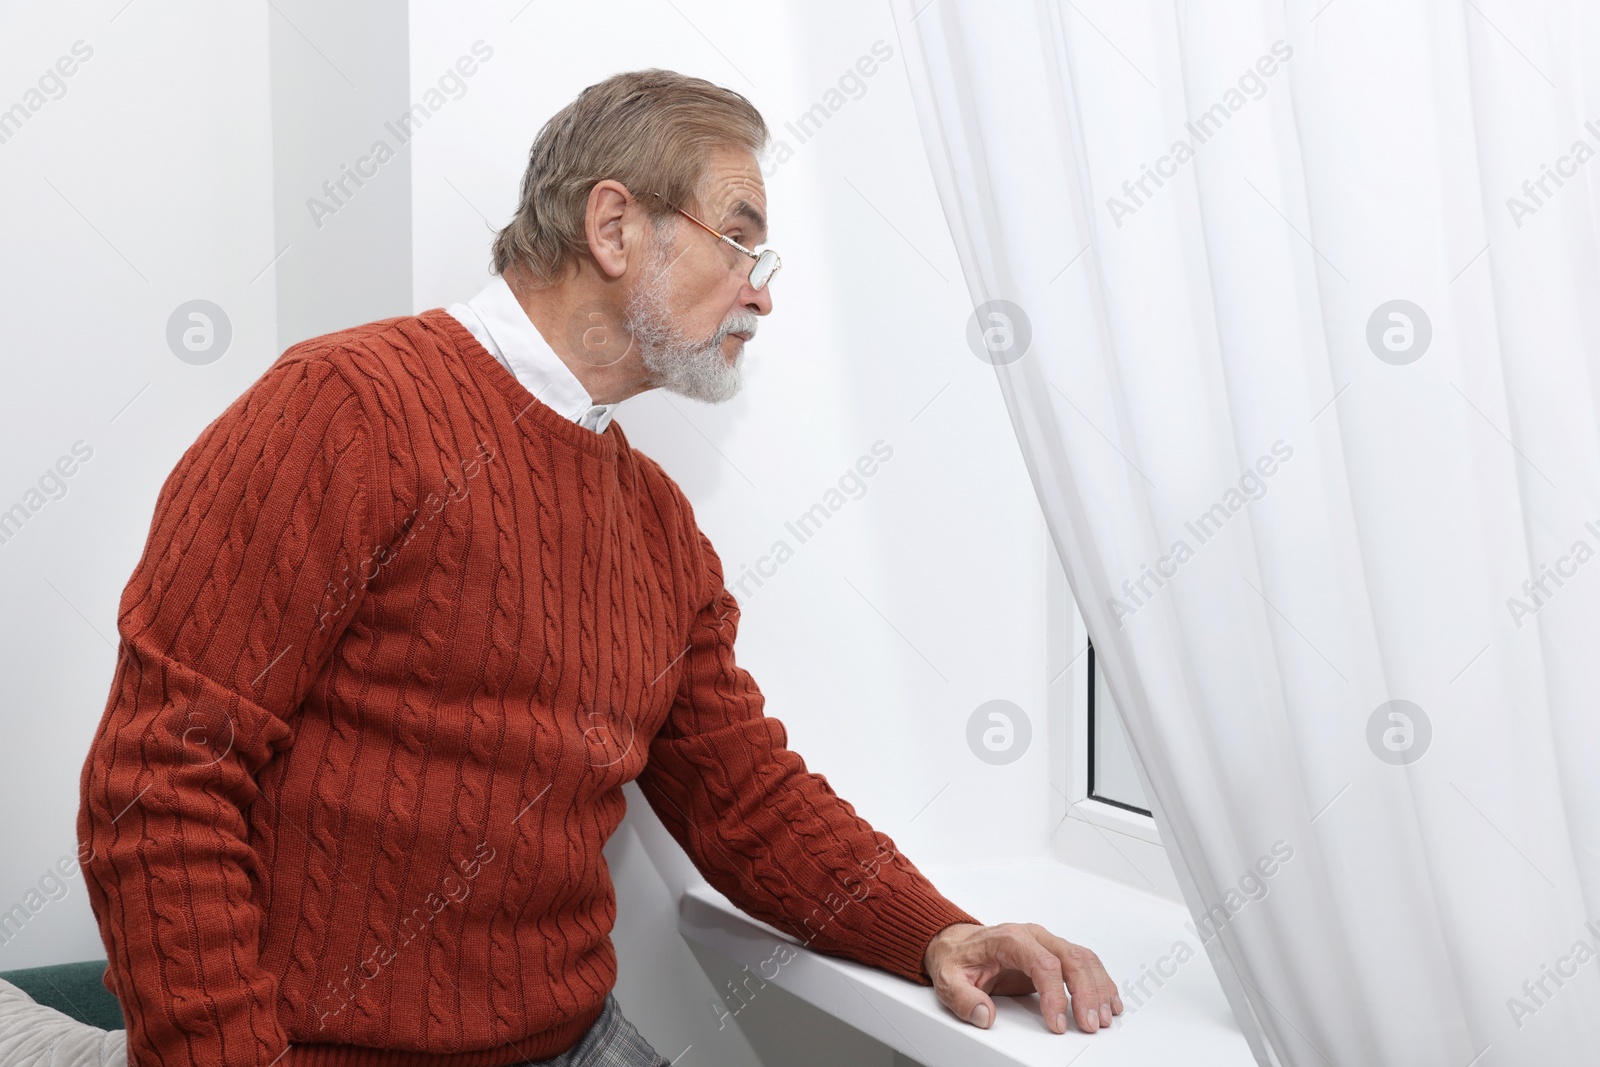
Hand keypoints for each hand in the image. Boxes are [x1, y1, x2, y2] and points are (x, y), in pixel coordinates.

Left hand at [922, 922, 1122, 1033]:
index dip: (1055, 995)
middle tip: (1090, 1024)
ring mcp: (1046, 942)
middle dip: (1086, 993)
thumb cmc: (957, 959)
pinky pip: (1084, 961)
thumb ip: (963, 999)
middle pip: (1071, 958)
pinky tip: (1109, 999)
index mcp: (1010, 940)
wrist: (956, 944)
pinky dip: (1100, 981)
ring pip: (1083, 958)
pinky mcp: (1053, 953)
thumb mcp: (948, 980)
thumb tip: (984, 1015)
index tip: (1057, 1023)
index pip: (1043, 964)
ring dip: (1098, 988)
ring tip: (1104, 1017)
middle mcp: (1033, 936)